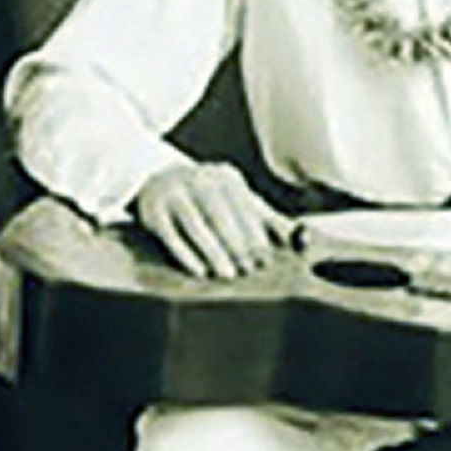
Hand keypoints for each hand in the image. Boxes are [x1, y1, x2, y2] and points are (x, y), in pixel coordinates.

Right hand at [132, 158, 288, 280]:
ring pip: (196, 225)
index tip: (265, 258)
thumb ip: (265, 215)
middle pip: (221, 215)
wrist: (155, 180)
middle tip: (249, 270)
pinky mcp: (152, 208)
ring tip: (228, 275)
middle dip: (237, 244)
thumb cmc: (208, 197)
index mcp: (225, 176)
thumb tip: (298, 235)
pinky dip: (186, 254)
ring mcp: (173, 191)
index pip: (243, 206)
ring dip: (214, 252)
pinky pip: (170, 234)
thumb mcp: (236, 199)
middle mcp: (198, 179)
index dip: (255, 234)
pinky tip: (199, 272)